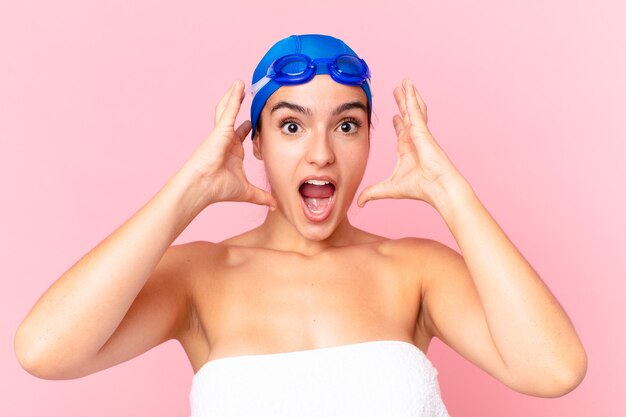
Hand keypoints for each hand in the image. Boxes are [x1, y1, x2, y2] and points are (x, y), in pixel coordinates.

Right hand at [180, 80, 276, 210]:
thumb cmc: (218, 189)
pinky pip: (229, 110)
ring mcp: (222, 133)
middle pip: (232, 118)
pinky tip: (239, 85)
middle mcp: (226, 140)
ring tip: (240, 84)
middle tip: (244, 93)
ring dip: (234, 97)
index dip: (246, 128)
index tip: (251, 122)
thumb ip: (262, 196)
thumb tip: (275, 204)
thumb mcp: (247, 191)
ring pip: (228, 110)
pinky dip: (234, 97)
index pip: (240, 135)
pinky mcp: (220, 130)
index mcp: (232, 151)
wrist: (202, 187)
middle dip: (238, 106)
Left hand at [357, 79, 467, 210]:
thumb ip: (372, 193)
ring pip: (413, 110)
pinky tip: (408, 86)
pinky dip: (411, 98)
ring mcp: (419, 133)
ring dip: (408, 96)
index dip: (399, 124)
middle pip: (407, 117)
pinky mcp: (422, 130)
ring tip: (405, 83)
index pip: (402, 133)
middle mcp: (414, 139)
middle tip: (398, 91)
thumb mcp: (388, 189)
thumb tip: (359, 203)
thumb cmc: (419, 189)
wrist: (438, 188)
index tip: (395, 116)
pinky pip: (415, 110)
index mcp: (407, 150)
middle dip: (403, 104)